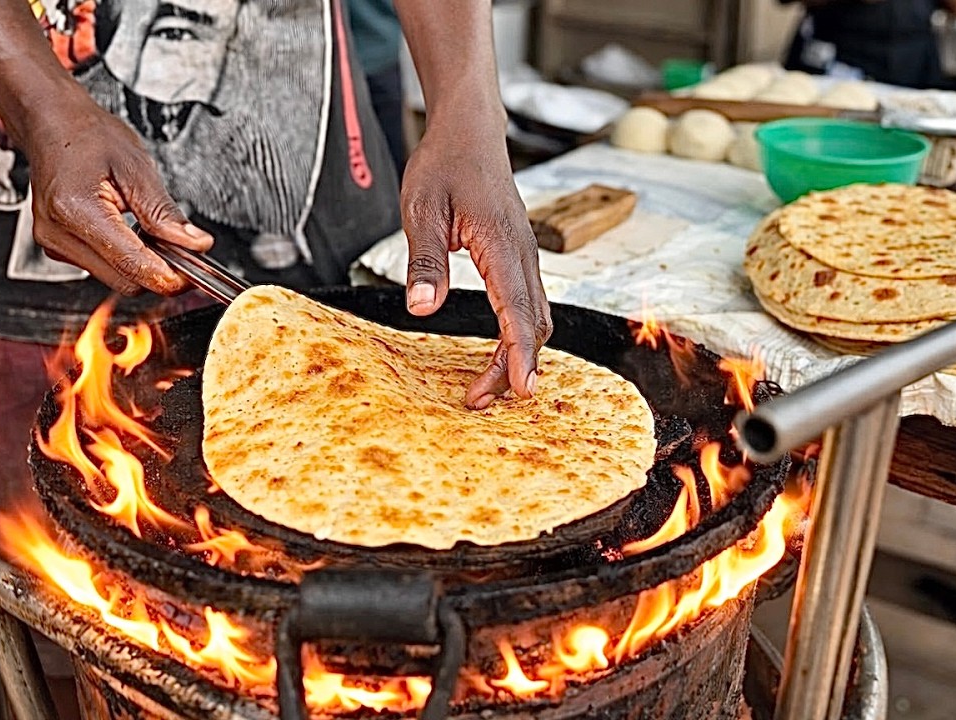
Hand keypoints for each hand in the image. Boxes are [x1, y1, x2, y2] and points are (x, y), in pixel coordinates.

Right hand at [20, 94, 212, 295]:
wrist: (52, 125)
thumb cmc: (87, 137)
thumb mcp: (136, 167)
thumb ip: (165, 212)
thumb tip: (195, 244)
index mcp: (76, 210)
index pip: (133, 265)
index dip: (171, 276)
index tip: (196, 271)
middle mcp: (58, 234)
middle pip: (126, 281)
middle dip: (160, 271)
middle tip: (183, 248)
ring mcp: (54, 244)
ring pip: (116, 279)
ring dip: (143, 265)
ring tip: (152, 232)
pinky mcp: (58, 248)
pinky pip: (103, 268)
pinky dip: (125, 259)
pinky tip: (131, 233)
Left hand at [399, 118, 551, 408]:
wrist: (470, 130)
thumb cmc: (444, 163)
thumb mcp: (421, 208)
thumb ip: (424, 260)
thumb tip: (420, 308)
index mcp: (501, 243)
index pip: (517, 310)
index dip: (519, 354)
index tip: (521, 389)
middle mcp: (523, 254)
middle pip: (533, 324)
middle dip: (513, 367)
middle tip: (479, 400)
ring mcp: (526, 256)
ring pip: (535, 317)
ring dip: (516, 354)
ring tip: (484, 385)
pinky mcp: (520, 257)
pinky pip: (528, 304)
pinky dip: (518, 334)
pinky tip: (498, 351)